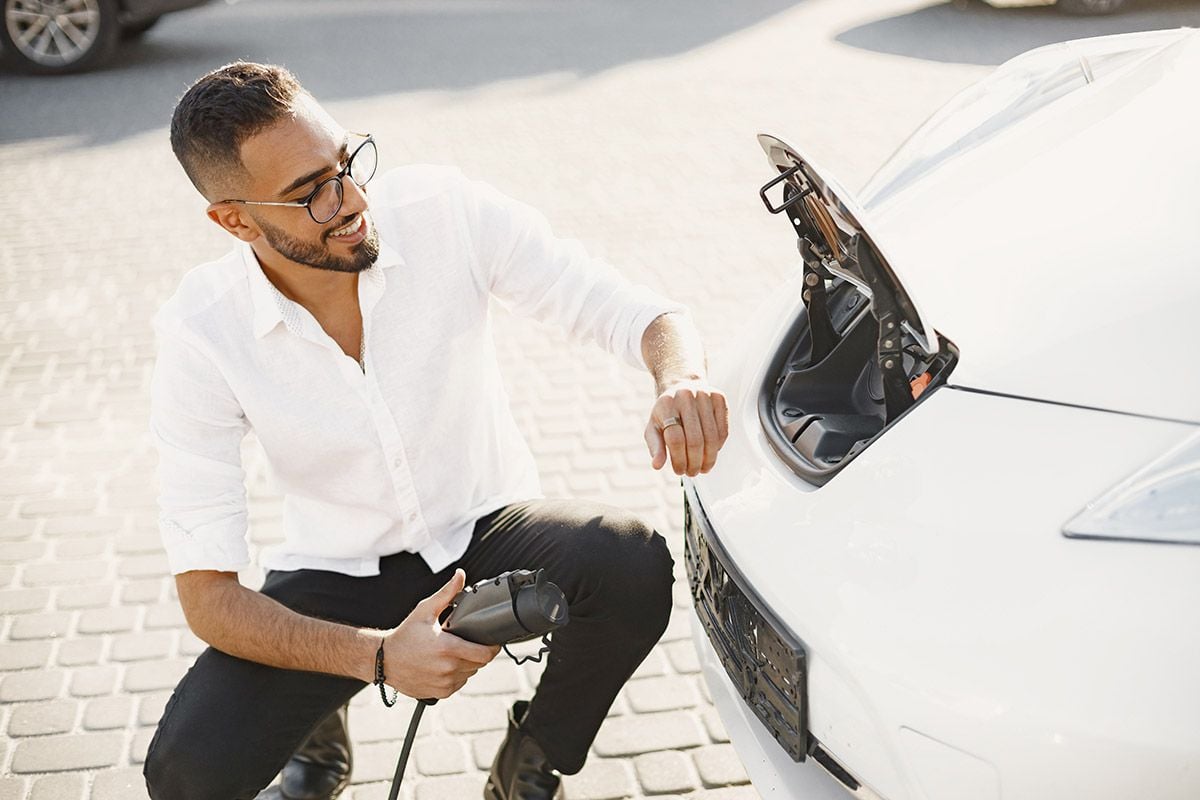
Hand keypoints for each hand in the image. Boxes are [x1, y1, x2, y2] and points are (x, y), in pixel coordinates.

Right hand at [380, 569, 499, 699]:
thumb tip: (461, 576)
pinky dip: (456, 675)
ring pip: (469, 674)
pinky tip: (445, 664)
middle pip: (479, 663)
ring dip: (467, 664)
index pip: (485, 654)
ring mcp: (443, 683)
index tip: (491, 641)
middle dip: (477, 652)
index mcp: (448, 648)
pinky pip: (458, 684)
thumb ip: (447, 593)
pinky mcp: (439, 693)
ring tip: (452, 652)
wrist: (383, 660)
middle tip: (465, 642)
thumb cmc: (404, 635)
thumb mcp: (425, 610)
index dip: (492, 647)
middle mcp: (448, 668)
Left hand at [644, 379, 729, 476]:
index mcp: (666, 404)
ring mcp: (705, 396)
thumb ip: (655, 446)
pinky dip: (718, 446)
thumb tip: (657, 465)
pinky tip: (711, 453)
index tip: (679, 471)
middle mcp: (686, 397)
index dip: (679, 460)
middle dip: (695, 462)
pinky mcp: (719, 398)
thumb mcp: (653, 427)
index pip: (676, 439)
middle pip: (695, 440)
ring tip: (703, 468)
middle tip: (692, 472)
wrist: (681, 385)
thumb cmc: (666, 411)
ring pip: (711, 437)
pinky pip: (723, 430)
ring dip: (709, 459)